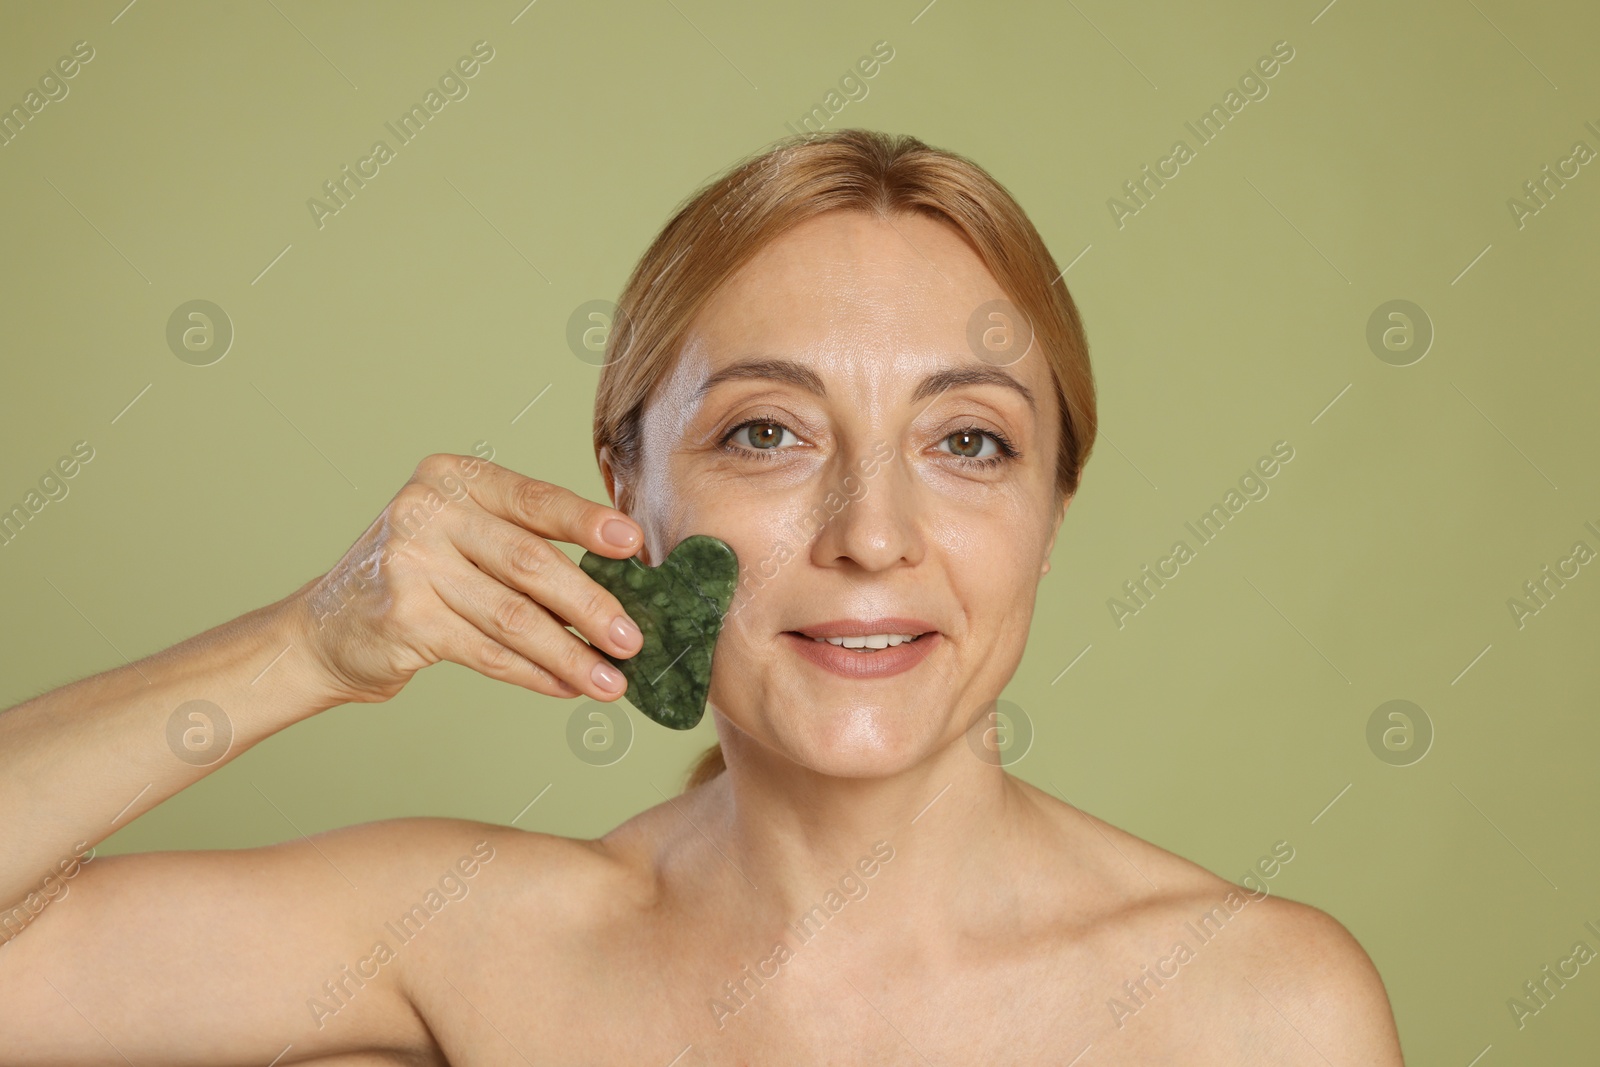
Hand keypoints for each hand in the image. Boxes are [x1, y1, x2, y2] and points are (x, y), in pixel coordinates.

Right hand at [294, 453, 644, 704]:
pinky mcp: (404, 619)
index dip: (587, 524)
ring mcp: (410, 564)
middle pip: (529, 562)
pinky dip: (535, 673)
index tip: (634, 545)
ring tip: (612, 681)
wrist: (326, 629)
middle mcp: (428, 511)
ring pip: (513, 616)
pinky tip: (568, 686)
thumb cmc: (418, 577)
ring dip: (570, 654)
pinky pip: (488, 652)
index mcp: (453, 477)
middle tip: (633, 639)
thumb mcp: (465, 535)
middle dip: (591, 605)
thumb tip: (620, 580)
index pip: (533, 499)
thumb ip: (526, 542)